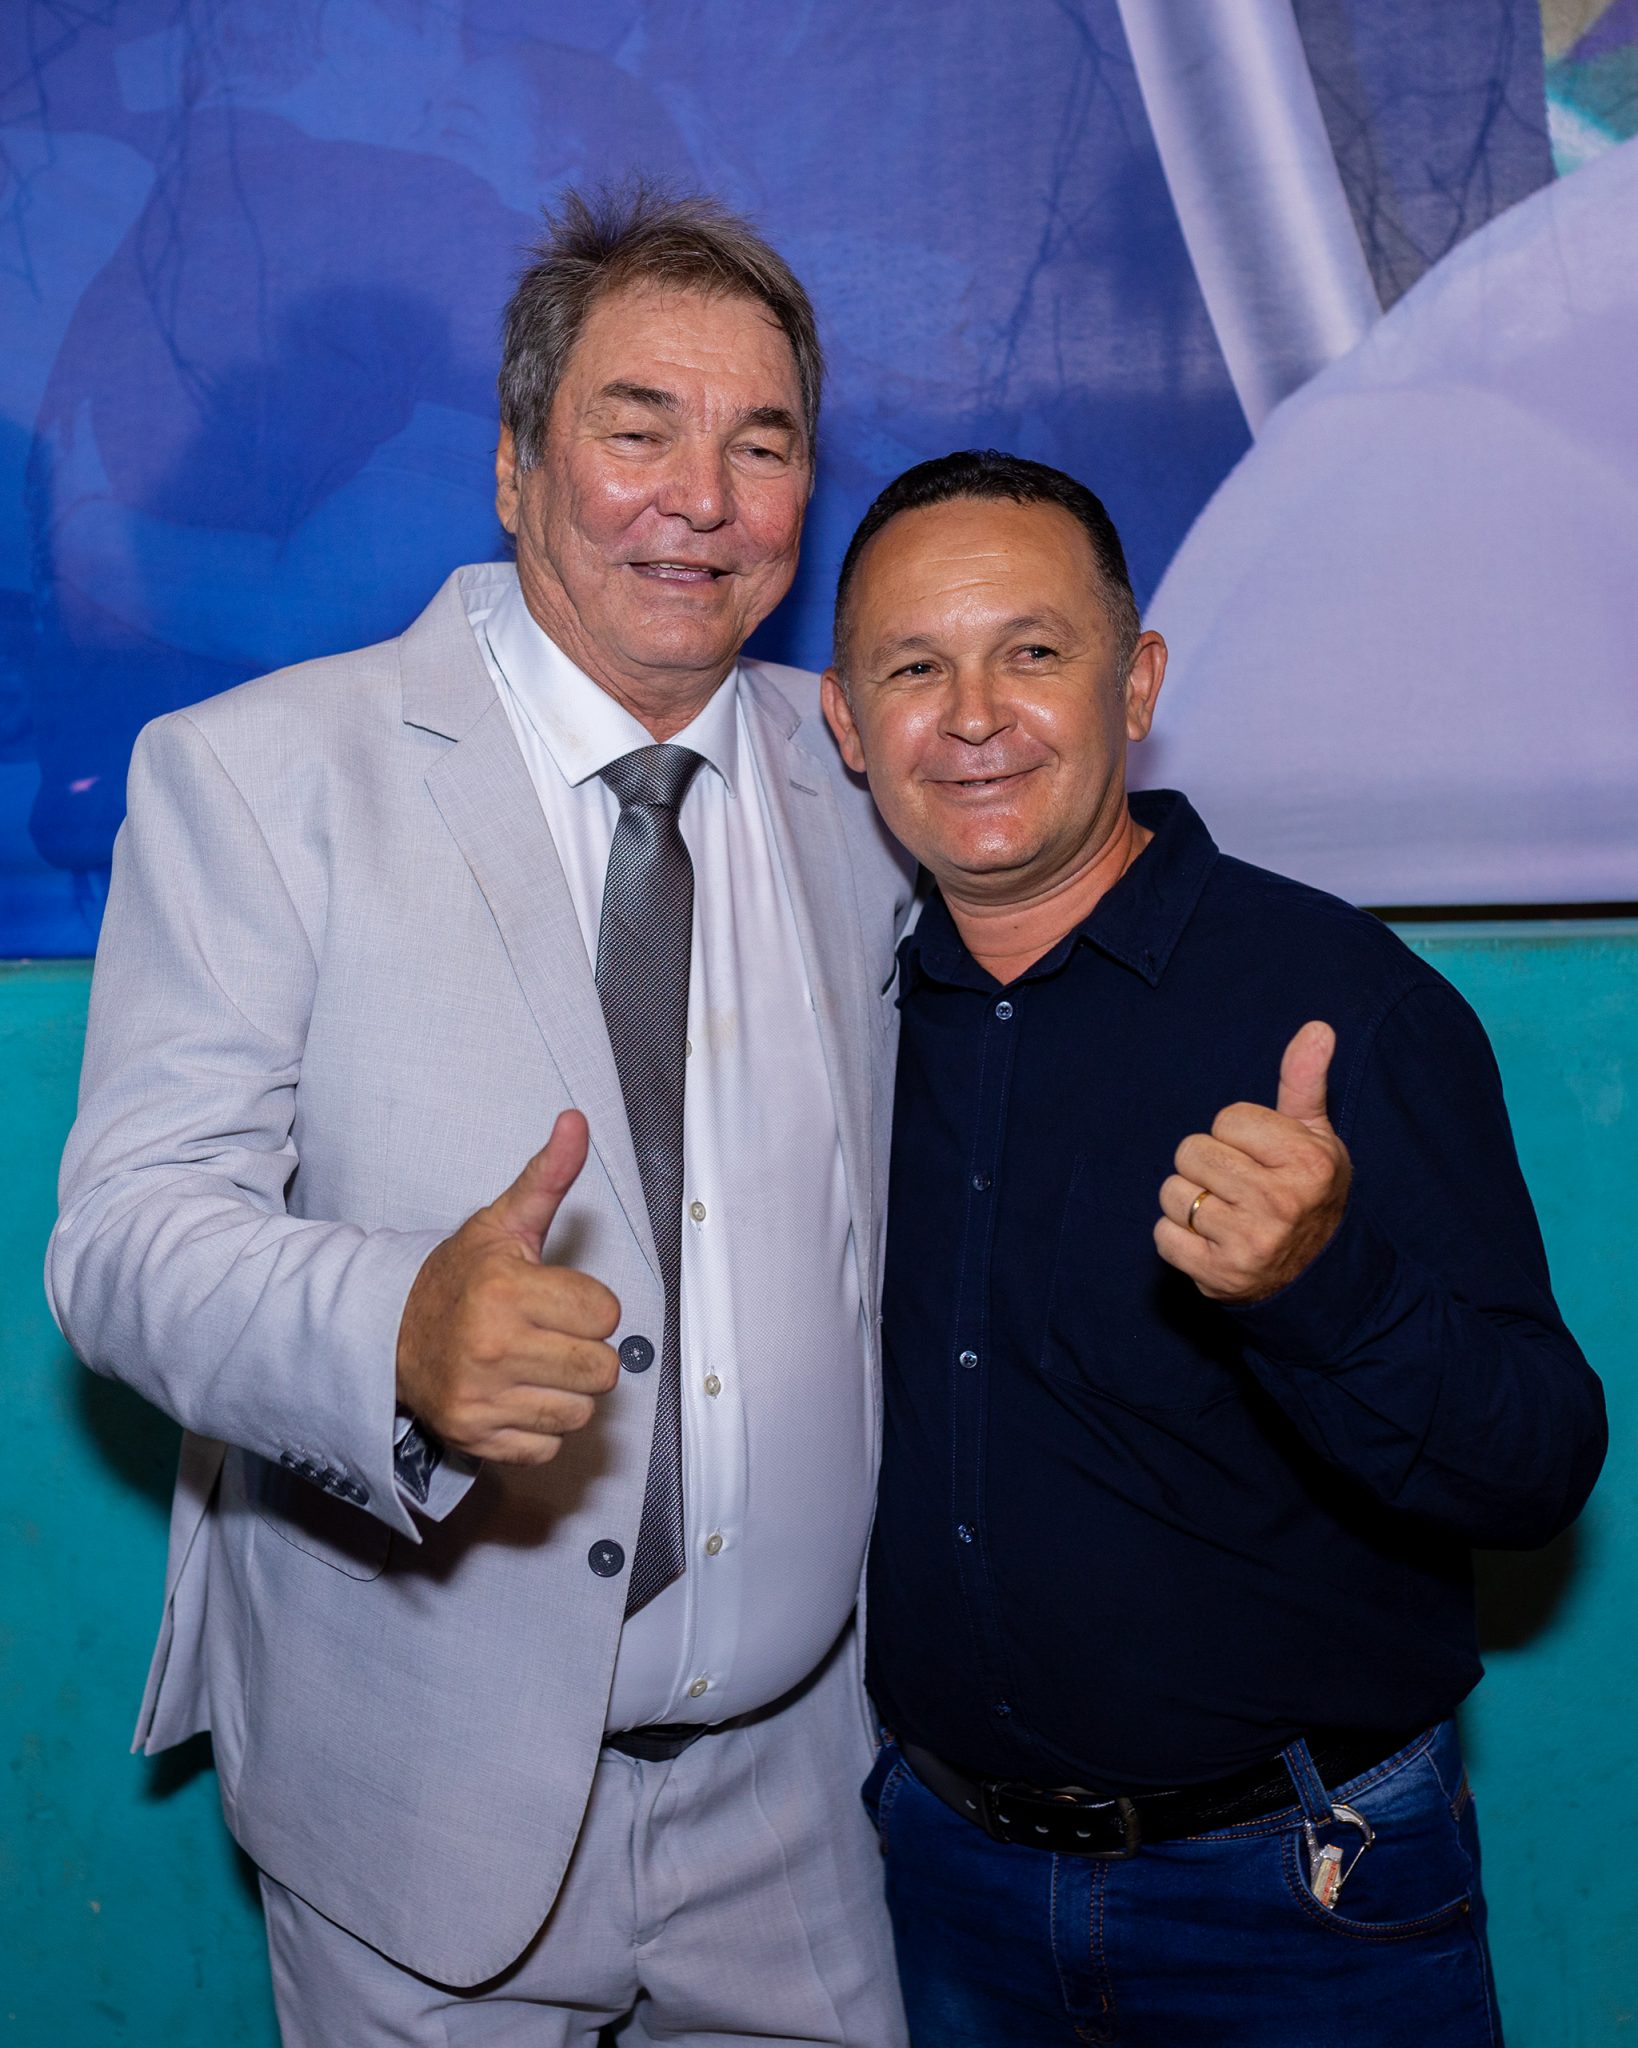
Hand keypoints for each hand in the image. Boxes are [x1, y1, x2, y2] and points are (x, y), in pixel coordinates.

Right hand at [396, 1110, 621, 1463]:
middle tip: (552, 1335)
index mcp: (506, 1291)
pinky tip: (516, 1394)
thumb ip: (548, 1177)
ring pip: (580, 1411)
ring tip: (534, 1364)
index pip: (606, 1314)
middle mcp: (492, 1347)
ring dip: (566, 1391)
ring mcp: (482, 1398)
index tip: (561, 1299)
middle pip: (601, 1368)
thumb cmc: (458, 1278)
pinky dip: (539, 1427)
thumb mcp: (502, 1223)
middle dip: (586, 1351)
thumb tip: (575, 1122)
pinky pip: (548, 1446)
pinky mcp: (475, 1437)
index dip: (591, 1306)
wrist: (388, 1334)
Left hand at [1155, 1021, 1350, 1304]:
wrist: (1319, 1276)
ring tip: (1225, 1213)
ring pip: (1173, 1193)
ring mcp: (1249, 1243)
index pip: (1227, 1119)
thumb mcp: (1317, 1137)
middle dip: (1208, 1165)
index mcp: (1308, 1163)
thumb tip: (1317, 1027)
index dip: (1236, 1135)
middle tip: (1239, 1185)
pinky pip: (1163, 1235)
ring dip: (1190, 1201)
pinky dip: (1178, 1237)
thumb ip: (1304, 1081)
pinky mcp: (1218, 1276)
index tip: (1260, 1157)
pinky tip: (1211, 1241)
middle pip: (1192, 1152)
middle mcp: (1280, 1202)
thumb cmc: (1309, 1191)